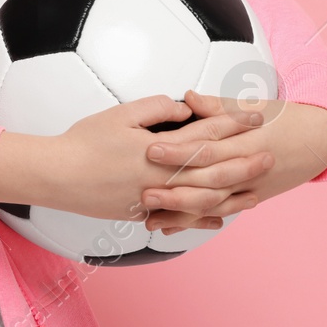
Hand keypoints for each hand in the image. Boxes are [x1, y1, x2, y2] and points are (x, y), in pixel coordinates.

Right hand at [44, 94, 247, 221]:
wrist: (56, 176)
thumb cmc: (83, 142)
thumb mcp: (118, 115)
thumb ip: (154, 109)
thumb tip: (183, 108)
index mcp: (159, 150)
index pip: (205, 134)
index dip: (232, 123)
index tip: (255, 116)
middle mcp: (162, 178)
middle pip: (214, 171)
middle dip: (245, 163)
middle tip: (270, 157)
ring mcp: (154, 199)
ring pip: (203, 200)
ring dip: (232, 196)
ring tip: (254, 193)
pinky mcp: (142, 213)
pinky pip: (180, 218)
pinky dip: (202, 218)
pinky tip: (218, 217)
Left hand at [142, 92, 326, 233]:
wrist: (321, 139)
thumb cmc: (286, 119)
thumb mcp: (255, 106)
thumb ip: (218, 106)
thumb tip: (187, 98)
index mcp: (249, 140)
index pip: (209, 148)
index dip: (180, 151)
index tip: (151, 151)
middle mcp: (251, 168)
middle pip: (209, 182)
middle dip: (176, 190)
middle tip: (144, 192)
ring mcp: (252, 187)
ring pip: (214, 205)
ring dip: (182, 213)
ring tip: (150, 218)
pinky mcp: (252, 198)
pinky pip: (221, 212)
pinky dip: (196, 222)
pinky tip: (171, 227)